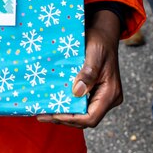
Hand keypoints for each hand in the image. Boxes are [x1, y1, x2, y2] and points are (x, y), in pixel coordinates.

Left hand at [37, 10, 122, 128]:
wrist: (104, 33)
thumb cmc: (100, 41)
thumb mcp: (94, 53)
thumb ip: (88, 73)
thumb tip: (77, 92)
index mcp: (111, 92)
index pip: (91, 117)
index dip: (71, 119)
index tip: (53, 113)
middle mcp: (108, 98)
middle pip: (85, 119)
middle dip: (64, 118)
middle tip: (42, 114)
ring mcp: (102, 96)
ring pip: (82, 113)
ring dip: (64, 114)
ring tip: (44, 111)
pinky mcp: (95, 92)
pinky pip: (81, 104)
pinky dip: (67, 105)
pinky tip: (54, 102)